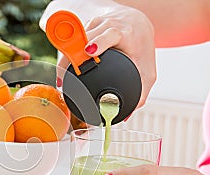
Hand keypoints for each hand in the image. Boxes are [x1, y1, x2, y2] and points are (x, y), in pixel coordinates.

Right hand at [40, 0, 155, 107]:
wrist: (136, 24)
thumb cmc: (141, 48)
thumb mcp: (147, 71)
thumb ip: (141, 93)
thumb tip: (126, 116)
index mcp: (125, 34)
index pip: (111, 34)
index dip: (99, 42)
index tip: (90, 51)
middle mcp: (108, 25)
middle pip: (84, 38)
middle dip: (71, 56)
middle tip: (64, 76)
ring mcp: (96, 23)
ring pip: (75, 39)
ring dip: (66, 58)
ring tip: (62, 77)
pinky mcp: (87, 24)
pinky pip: (73, 40)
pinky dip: (68, 54)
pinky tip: (66, 68)